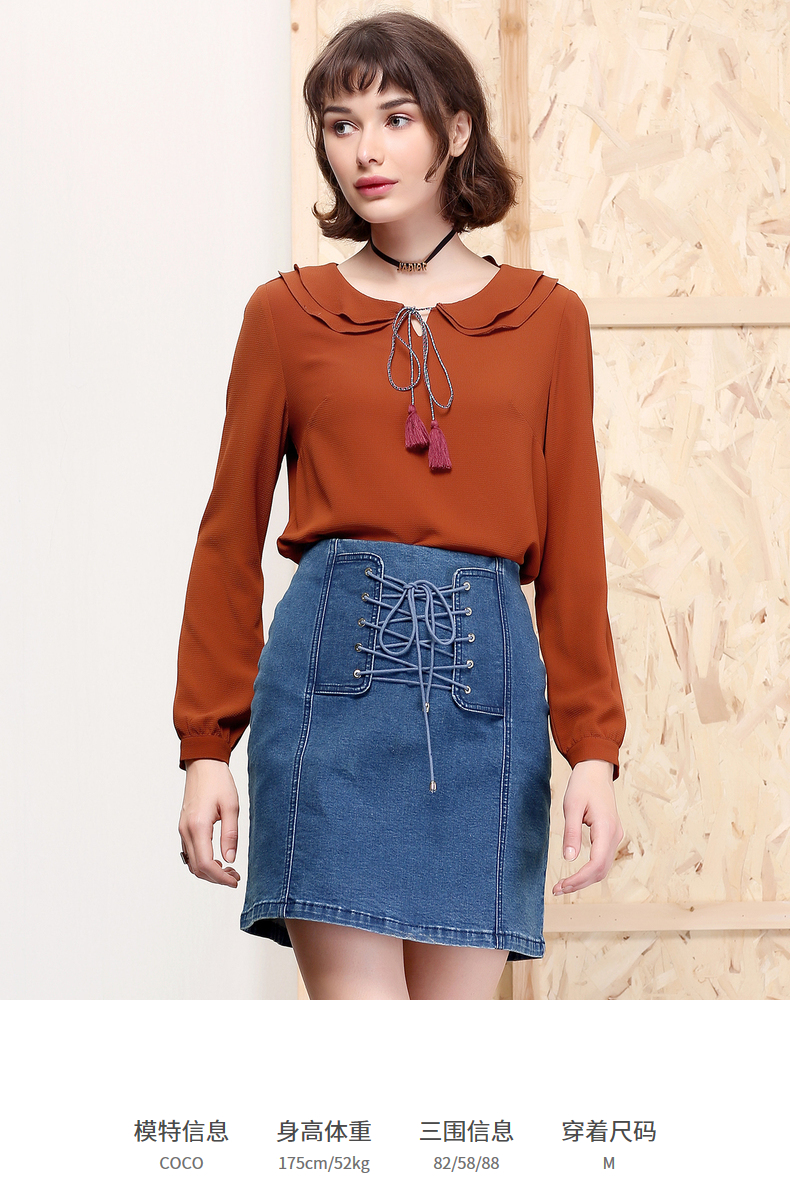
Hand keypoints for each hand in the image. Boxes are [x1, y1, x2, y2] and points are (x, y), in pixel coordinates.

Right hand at [179, 759, 241, 886]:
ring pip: (191, 863)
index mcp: (198, 827)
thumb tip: (230, 859)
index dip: (221, 878)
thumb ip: (230, 834)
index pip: (206, 864)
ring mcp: (182, 830)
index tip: (235, 881)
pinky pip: (190, 853)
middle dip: (216, 878)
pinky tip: (217, 859)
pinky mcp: (184, 827)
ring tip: (229, 869)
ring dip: (209, 871)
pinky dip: (202, 862)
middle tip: (235, 877)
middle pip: (197, 868)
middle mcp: (186, 831)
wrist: (203, 765)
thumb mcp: (231, 807)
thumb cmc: (218, 782)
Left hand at [552, 759, 622, 895]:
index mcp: (606, 828)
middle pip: (601, 870)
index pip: (597, 864)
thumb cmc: (583, 785)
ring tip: (563, 885)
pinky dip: (590, 871)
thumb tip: (568, 858)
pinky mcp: (610, 835)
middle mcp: (614, 835)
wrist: (596, 771)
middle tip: (557, 890)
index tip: (561, 886)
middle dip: (580, 883)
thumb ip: (571, 832)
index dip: (580, 879)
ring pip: (603, 867)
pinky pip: (603, 859)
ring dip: (585, 879)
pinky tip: (575, 874)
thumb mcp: (572, 806)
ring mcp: (615, 836)